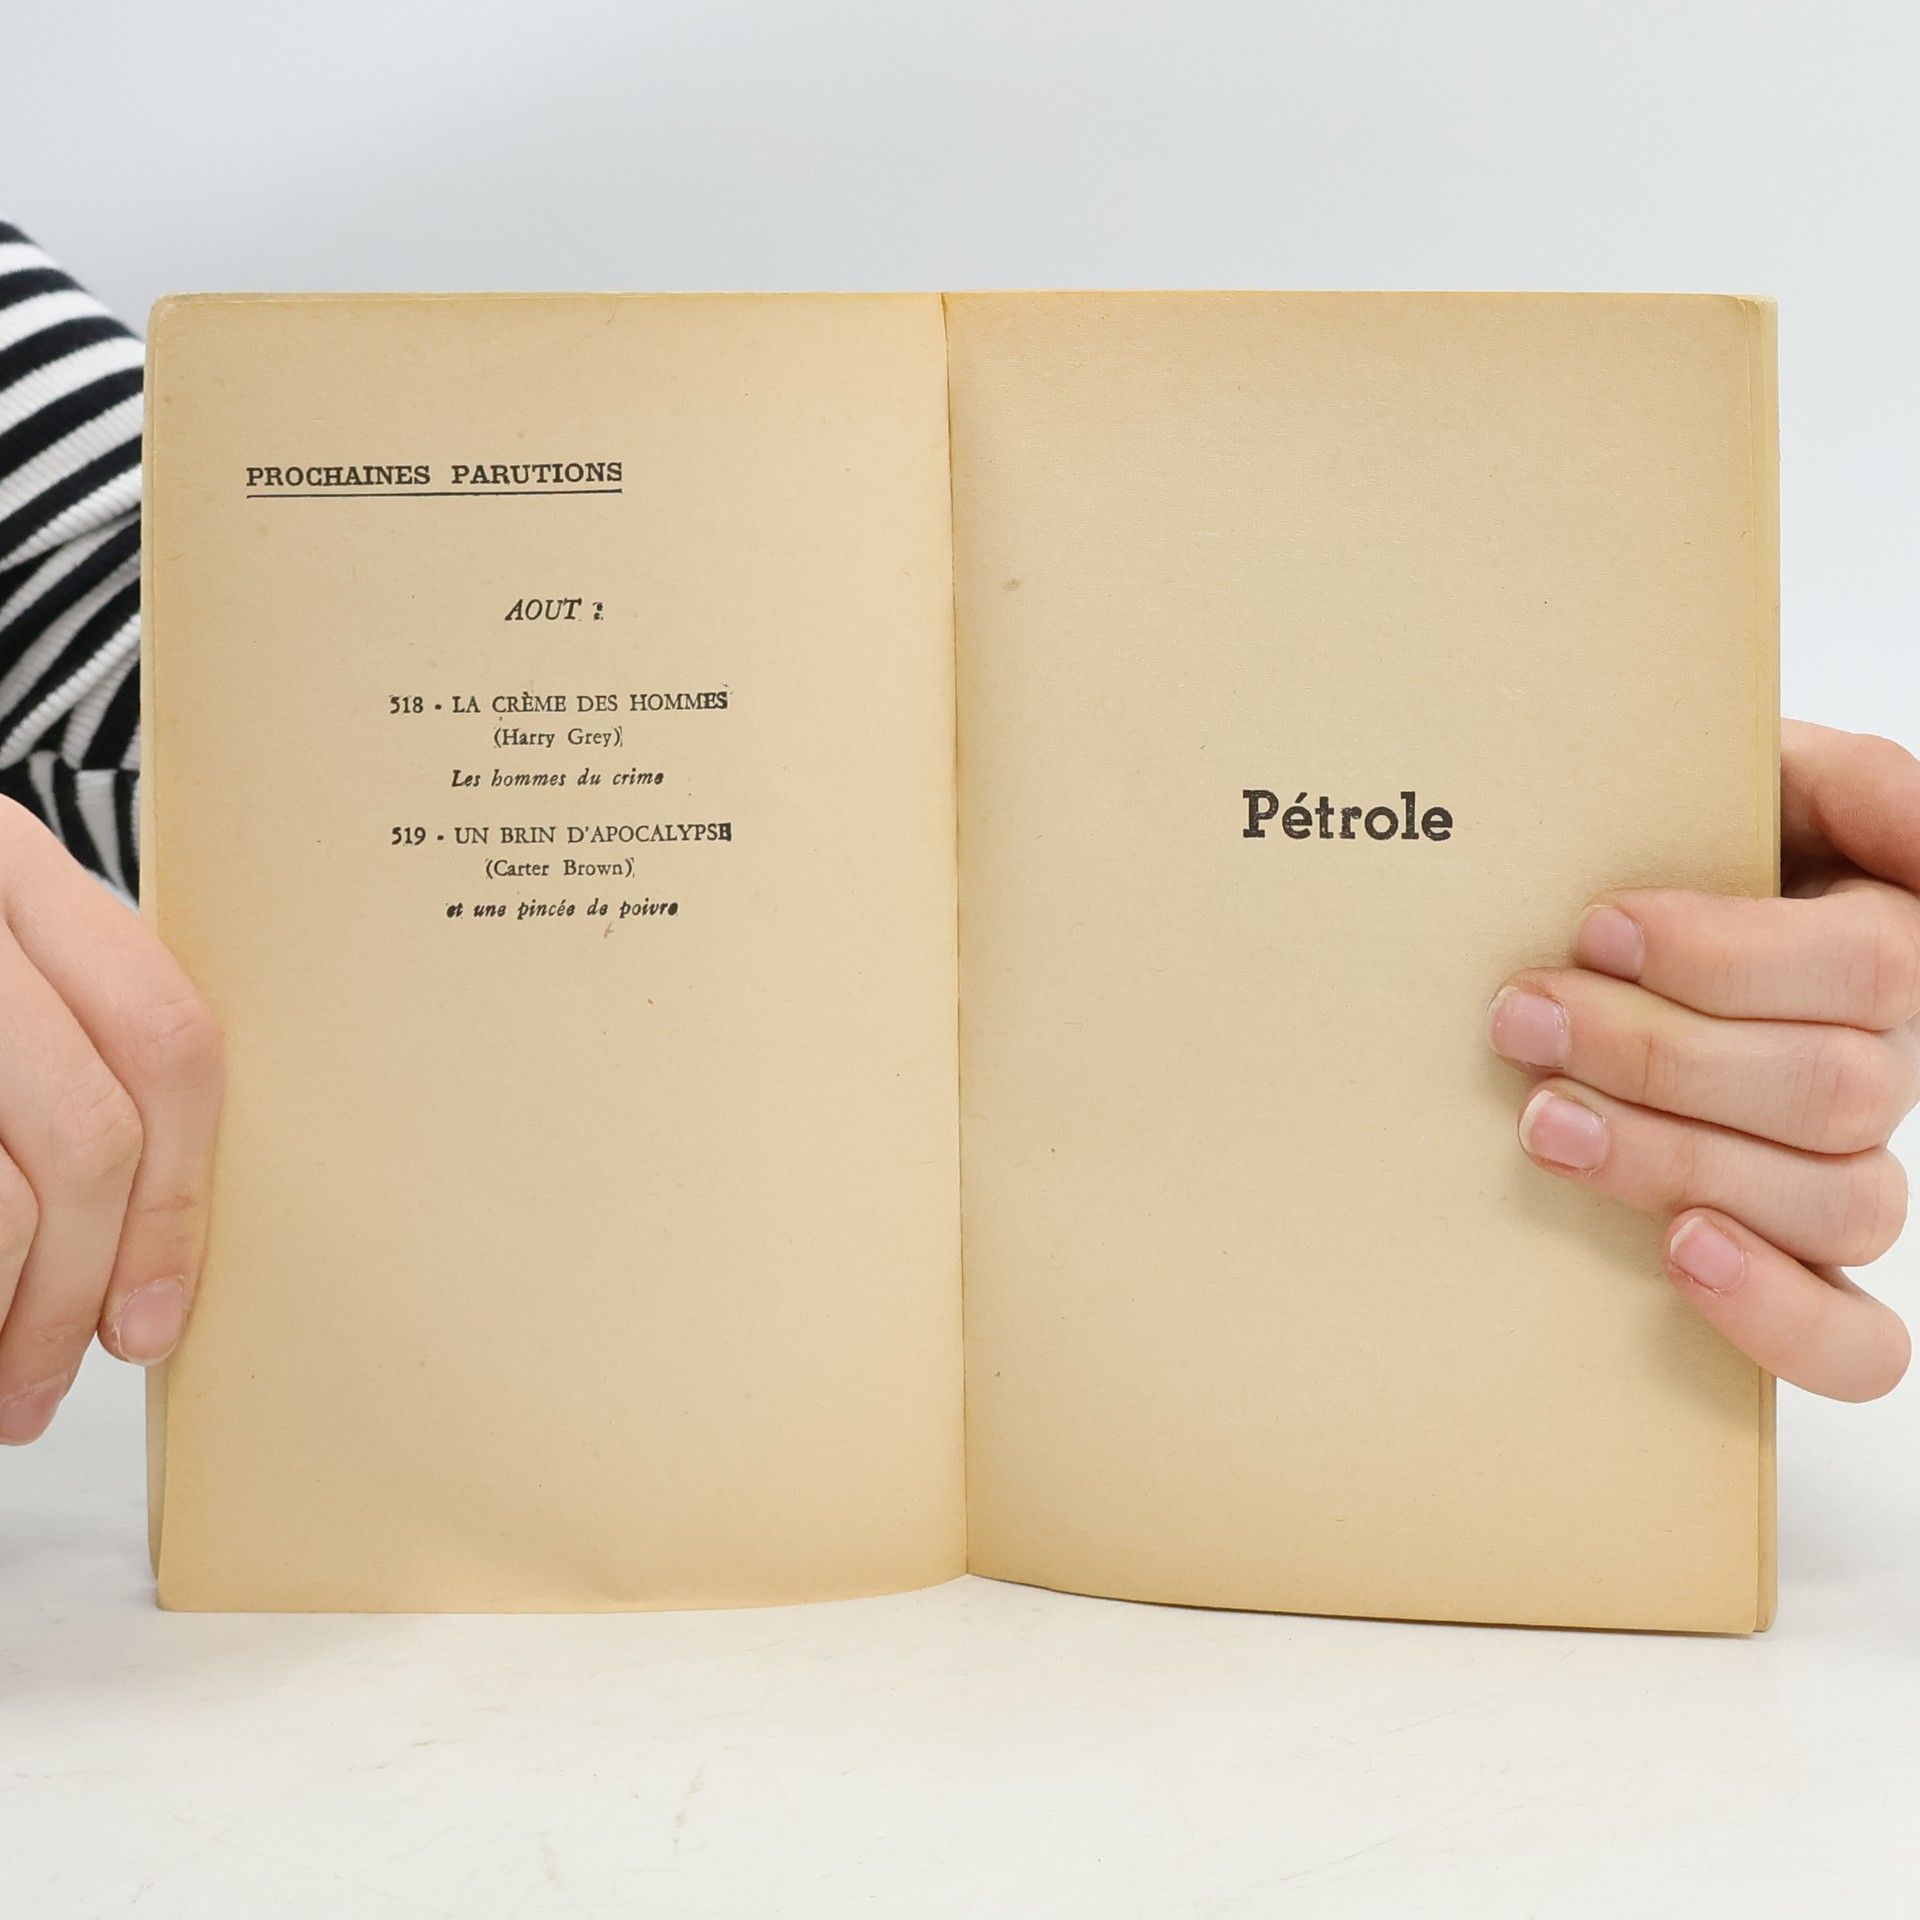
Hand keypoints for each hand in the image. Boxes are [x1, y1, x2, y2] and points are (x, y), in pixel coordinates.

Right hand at [0, 801, 221, 1442]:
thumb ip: (56, 1048)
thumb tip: (138, 1252)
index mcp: (11, 862)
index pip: (166, 1041)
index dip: (173, 1203)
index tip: (154, 1320)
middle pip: (91, 1132)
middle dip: (80, 1289)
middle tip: (47, 1386)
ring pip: (2, 1200)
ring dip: (10, 1320)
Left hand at [1488, 721, 1919, 1400]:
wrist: (1582, 943)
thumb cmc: (1661, 852)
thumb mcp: (1748, 779)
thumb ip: (1844, 781)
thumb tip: (1915, 828)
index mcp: (1884, 943)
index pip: (1872, 969)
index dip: (1730, 959)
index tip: (1596, 926)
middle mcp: (1883, 1063)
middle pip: (1839, 1089)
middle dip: (1660, 1053)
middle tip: (1523, 1017)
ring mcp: (1845, 1172)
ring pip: (1842, 1203)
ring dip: (1676, 1161)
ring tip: (1543, 1122)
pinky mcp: (1797, 1268)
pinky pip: (1857, 1343)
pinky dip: (1781, 1315)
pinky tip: (1681, 1252)